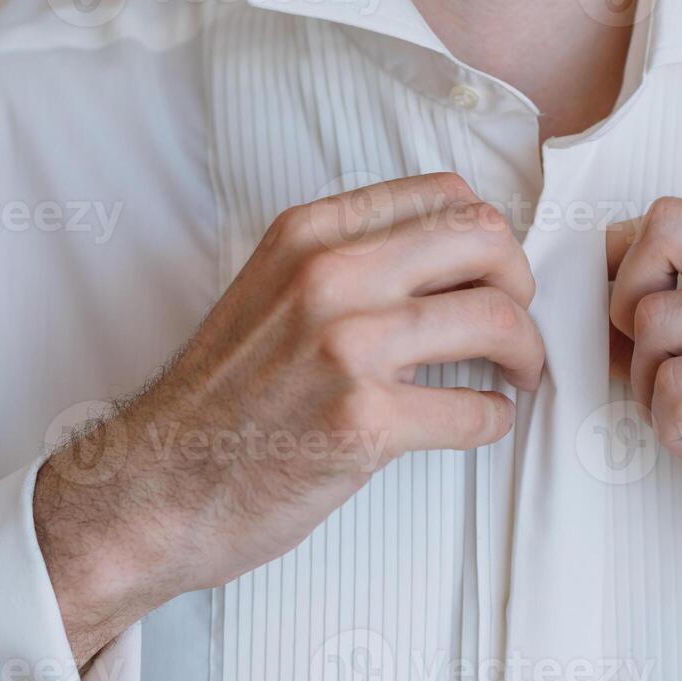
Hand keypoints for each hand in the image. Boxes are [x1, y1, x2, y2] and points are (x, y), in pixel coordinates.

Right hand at [36, 173, 542, 664]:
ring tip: (517, 379)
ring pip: (497, 320)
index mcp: (310, 234)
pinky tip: (480, 424)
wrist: (155, 485)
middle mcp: (330, 275)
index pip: (445, 195)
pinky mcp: (363, 422)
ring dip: (526, 354)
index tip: (493, 279)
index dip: (490, 239)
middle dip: (522, 285)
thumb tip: (448, 265)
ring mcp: (347, 346)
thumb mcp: (269, 293)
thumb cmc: (219, 401)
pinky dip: (495, 421)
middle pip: (485, 240)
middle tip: (517, 329)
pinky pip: (476, 411)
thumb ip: (347, 265)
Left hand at [607, 198, 681, 647]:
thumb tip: (590, 299)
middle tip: (665, 382)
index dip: (625, 275)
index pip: (674, 217)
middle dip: (629, 318)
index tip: (631, 337)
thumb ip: (681, 326)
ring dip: (655, 392)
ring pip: (657, 322)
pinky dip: (676, 431)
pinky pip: (678, 384)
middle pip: (662, 238)